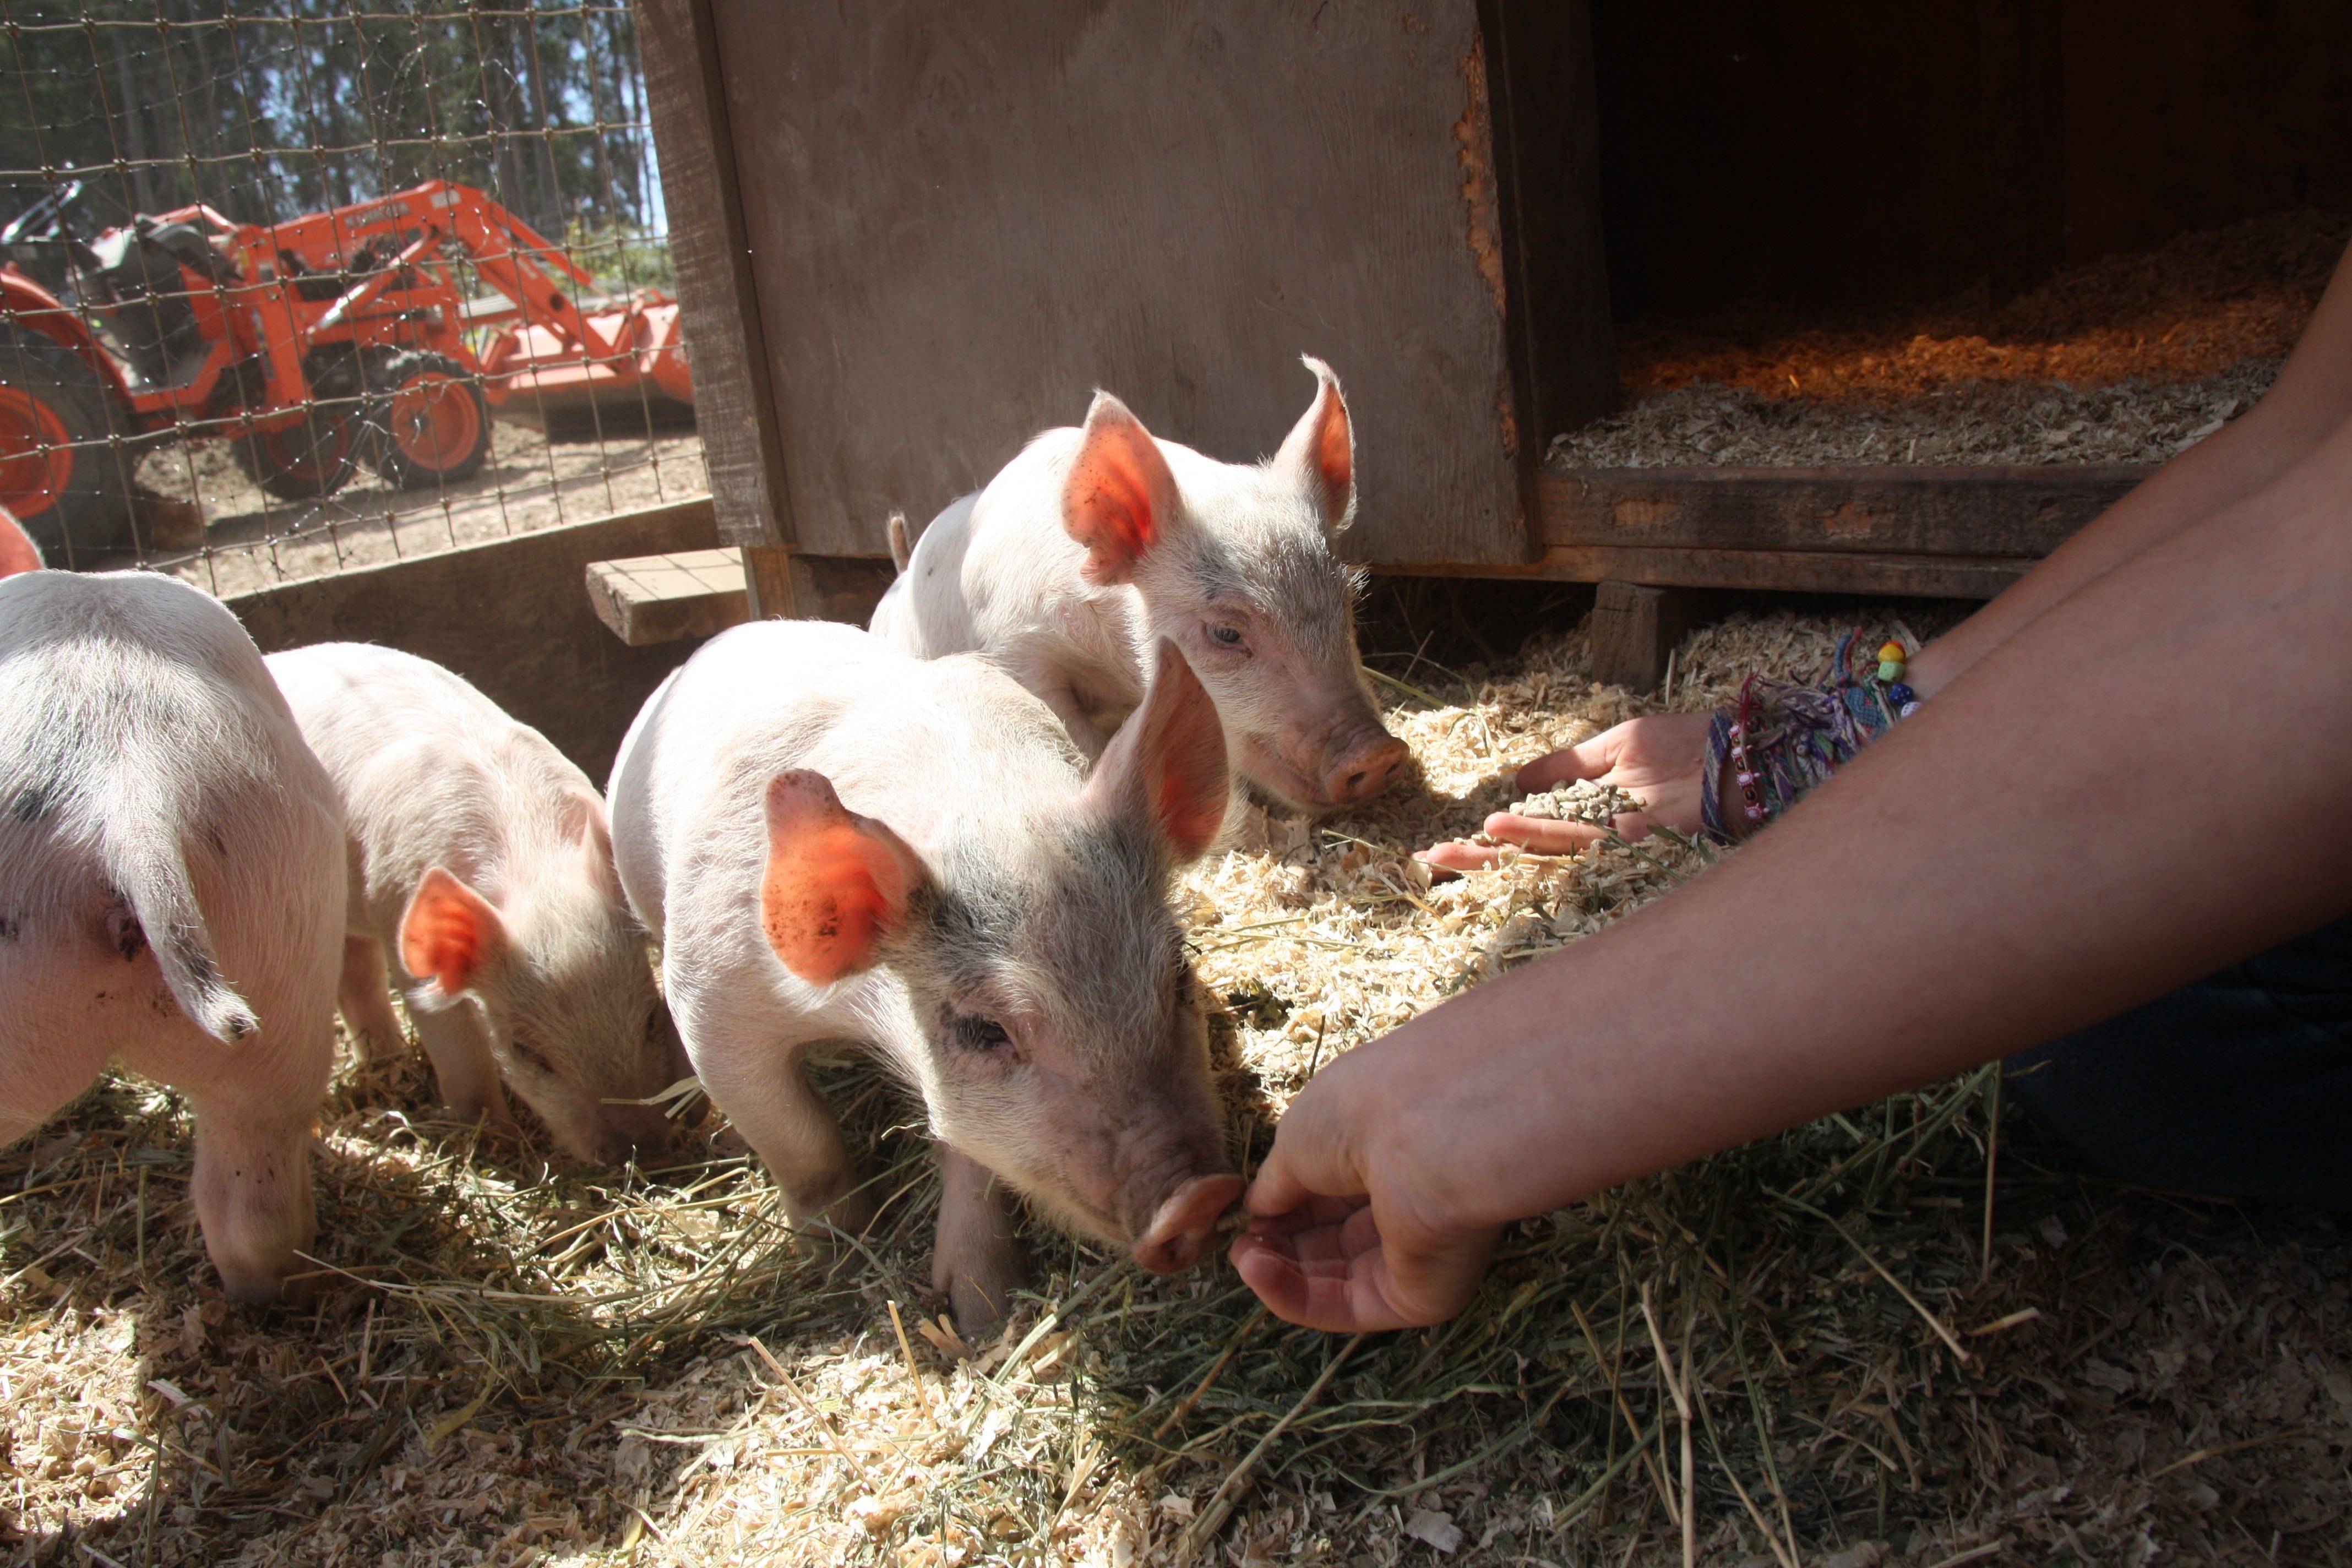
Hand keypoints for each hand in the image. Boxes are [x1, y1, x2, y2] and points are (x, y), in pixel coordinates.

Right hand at [1230, 1052, 1501, 1331]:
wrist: (1424, 1134)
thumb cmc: (1360, 1114)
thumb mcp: (1297, 1139)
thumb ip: (1276, 1183)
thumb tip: (1255, 1208)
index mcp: (1384, 1150)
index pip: (1328, 1192)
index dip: (1281, 1206)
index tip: (1244, 1211)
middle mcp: (1407, 1199)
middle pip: (1331, 1239)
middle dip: (1278, 1242)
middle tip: (1239, 1241)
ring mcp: (1417, 1251)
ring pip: (1336, 1278)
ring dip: (1278, 1271)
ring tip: (1241, 1256)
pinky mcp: (1420, 1296)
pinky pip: (1350, 1306)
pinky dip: (1295, 1295)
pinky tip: (1256, 1270)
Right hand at [1419, 711, 1714, 871]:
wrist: (1741, 754)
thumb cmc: (1688, 745)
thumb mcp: (1620, 743)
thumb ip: (1570, 763)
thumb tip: (1520, 779)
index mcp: (1590, 812)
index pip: (1530, 829)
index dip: (1491, 838)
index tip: (1447, 842)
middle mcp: (1596, 831)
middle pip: (1527, 849)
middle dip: (1481, 858)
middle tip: (1432, 859)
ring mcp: (1611, 837)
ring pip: (1541, 850)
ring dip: (1495, 849)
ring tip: (1450, 849)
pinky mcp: (1630, 835)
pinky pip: (1574, 836)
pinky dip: (1534, 830)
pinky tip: (1499, 824)